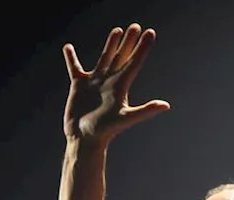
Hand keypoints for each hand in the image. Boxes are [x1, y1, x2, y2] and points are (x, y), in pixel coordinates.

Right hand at [62, 23, 169, 143]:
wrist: (84, 139)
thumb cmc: (105, 131)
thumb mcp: (126, 119)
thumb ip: (145, 111)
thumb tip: (166, 106)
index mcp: (121, 86)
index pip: (135, 62)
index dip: (143, 48)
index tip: (150, 33)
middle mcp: (109, 82)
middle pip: (121, 57)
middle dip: (129, 42)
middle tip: (135, 26)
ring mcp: (94, 82)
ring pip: (104, 58)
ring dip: (110, 44)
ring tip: (117, 31)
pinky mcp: (79, 86)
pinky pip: (74, 68)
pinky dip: (71, 58)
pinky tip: (68, 47)